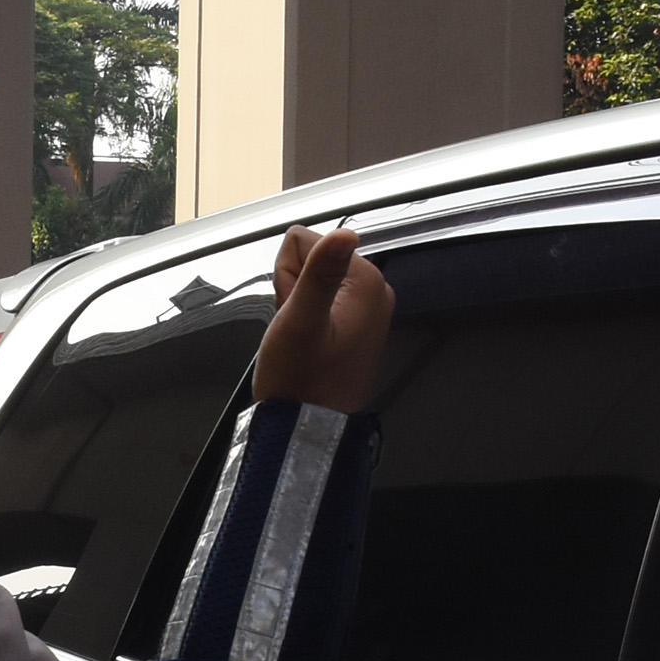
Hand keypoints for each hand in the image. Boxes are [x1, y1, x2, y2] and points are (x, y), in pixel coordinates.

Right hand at [253, 224, 393, 412]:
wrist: (305, 426)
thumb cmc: (302, 382)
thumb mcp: (302, 320)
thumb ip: (321, 272)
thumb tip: (343, 234)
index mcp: (365, 283)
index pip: (304, 242)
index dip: (286, 276)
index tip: (294, 310)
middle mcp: (373, 293)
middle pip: (310, 260)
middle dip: (292, 291)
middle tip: (297, 328)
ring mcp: (366, 310)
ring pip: (311, 282)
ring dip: (297, 307)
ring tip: (301, 339)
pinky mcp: (355, 325)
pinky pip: (320, 303)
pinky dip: (305, 320)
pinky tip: (306, 344)